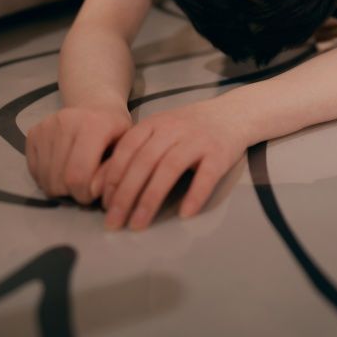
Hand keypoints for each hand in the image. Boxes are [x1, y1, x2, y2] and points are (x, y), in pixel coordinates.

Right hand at [25, 106, 132, 204]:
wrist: (96, 105)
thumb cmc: (114, 131)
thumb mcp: (124, 149)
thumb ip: (112, 171)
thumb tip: (93, 190)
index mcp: (94, 125)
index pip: (78, 175)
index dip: (85, 194)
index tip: (93, 193)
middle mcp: (66, 121)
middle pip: (59, 180)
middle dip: (72, 193)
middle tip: (84, 186)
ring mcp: (47, 125)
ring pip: (45, 179)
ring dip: (59, 187)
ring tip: (74, 177)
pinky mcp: (33, 132)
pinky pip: (33, 170)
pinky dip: (46, 178)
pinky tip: (61, 169)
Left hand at [94, 98, 248, 230]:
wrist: (234, 113)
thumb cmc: (191, 127)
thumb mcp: (161, 131)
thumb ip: (135, 151)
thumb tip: (101, 185)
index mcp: (156, 123)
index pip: (127, 148)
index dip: (112, 176)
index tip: (104, 204)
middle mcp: (174, 128)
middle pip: (144, 161)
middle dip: (125, 194)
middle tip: (114, 222)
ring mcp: (198, 139)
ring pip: (169, 168)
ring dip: (151, 198)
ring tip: (139, 224)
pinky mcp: (220, 152)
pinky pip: (206, 175)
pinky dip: (195, 194)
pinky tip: (185, 214)